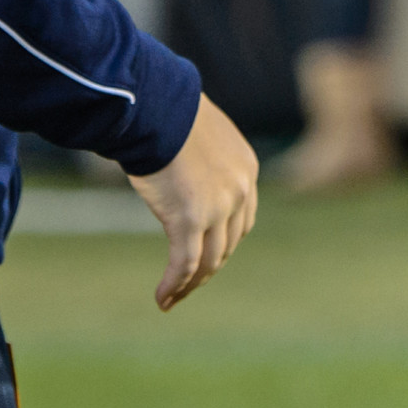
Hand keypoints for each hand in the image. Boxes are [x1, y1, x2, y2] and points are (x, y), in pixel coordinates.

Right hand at [127, 94, 259, 310]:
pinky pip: (185, 263)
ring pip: (209, 261)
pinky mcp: (190, 218)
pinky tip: (162, 298)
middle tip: (187, 285)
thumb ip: (207, 165)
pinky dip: (174, 284)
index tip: (205, 260)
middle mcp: (240, 191)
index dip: (224, 246)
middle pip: (228, 245)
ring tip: (172, 298)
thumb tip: (190, 177)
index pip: (242, 223)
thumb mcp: (204, 140)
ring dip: (190, 285)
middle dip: (207, 270)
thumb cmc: (173, 118)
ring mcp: (218, 207)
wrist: (160, 108)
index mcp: (247, 172)